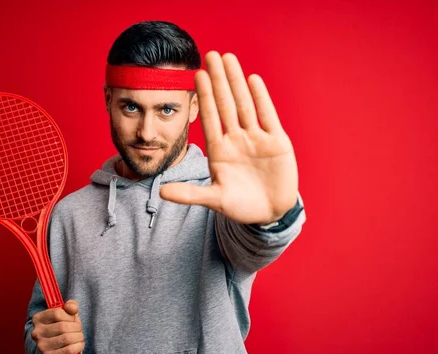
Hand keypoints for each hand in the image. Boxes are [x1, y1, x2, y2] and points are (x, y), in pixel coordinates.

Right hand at [31, 300, 84, 353]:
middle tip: (78, 330)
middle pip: (63, 326)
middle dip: (76, 328)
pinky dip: (78, 347)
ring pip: (67, 338)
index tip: (73, 320)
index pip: (57, 313)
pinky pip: (69, 350)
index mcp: (38, 319)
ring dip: (79, 337)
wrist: (54, 350)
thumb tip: (73, 307)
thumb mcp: (66, 314)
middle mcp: (37, 332)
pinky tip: (78, 345)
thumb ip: (70, 306)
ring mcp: (42, 346)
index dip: (69, 316)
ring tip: (79, 337)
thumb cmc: (61, 329)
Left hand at [160, 51, 298, 224]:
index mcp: (219, 151)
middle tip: (211, 54)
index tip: (196, 74)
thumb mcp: (215, 200)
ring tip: (229, 58)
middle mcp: (236, 140)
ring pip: (245, 104)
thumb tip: (160, 192)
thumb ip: (190, 194)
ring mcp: (257, 139)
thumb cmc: (241, 206)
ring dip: (237, 82)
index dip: (204, 96)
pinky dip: (261, 98)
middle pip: (226, 104)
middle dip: (219, 80)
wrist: (270, 214)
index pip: (210, 118)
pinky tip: (252, 80)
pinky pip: (268, 116)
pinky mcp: (277, 142)